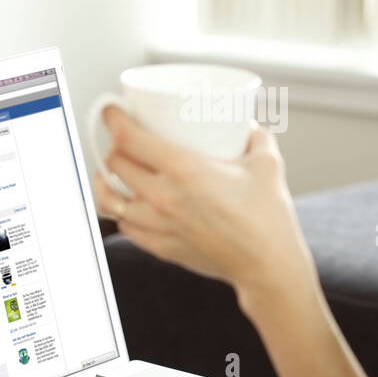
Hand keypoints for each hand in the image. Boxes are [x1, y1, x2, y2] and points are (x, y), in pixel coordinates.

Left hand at [90, 105, 317, 315]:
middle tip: (124, 140)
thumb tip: (249, 125)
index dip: (114, 120)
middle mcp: (164, 198)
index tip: (112, 111)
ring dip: (109, 182)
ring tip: (117, 173)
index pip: (129, 139)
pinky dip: (123, 212)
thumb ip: (256, 136)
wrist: (268, 265)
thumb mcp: (267, 163)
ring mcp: (158, 225)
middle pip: (114, 164)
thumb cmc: (268, 218)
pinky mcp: (160, 247)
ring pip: (109, 199)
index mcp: (185, 170)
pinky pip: (125, 226)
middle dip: (114, 147)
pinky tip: (132, 204)